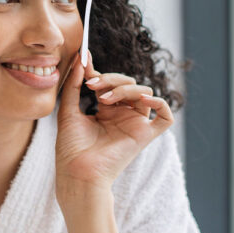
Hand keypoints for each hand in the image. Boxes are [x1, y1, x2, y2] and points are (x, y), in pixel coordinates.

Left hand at [56, 51, 174, 190]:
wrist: (76, 172)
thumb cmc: (71, 148)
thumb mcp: (68, 111)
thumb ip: (74, 85)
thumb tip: (80, 59)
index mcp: (106, 111)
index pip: (110, 83)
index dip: (99, 72)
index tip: (84, 65)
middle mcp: (122, 115)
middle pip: (128, 84)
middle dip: (111, 78)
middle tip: (92, 84)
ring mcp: (134, 124)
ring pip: (144, 93)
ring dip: (126, 89)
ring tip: (105, 98)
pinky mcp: (144, 136)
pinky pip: (165, 117)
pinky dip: (160, 104)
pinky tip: (142, 100)